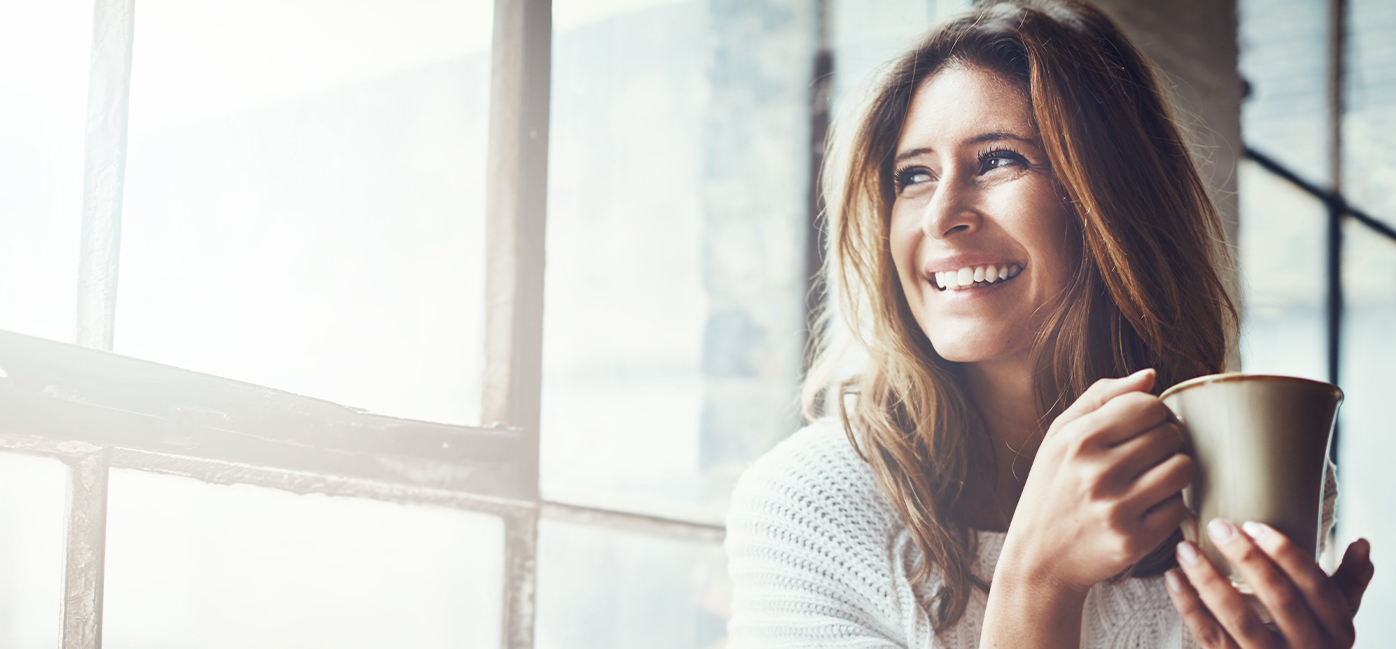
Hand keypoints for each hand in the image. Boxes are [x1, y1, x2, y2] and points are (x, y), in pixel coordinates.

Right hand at [999, 368, 1194, 592]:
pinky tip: (1148, 506)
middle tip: (1150, 454)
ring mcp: (1117, 508)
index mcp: (1079, 439)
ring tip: (1155, 476)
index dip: (1153, 413)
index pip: (1147, 405)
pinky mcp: (1134, 540)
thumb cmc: (1052, 489)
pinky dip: (1170, 504)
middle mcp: (1097, 472)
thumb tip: (1150, 375)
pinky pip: (1179, 507)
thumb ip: (1101, 398)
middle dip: (1167, 440)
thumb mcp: (1059, 437)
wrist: (1039, 557)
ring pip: (1183, 468)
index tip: (1143, 427)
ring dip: (1175, 470)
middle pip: (1170, 435)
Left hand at [1166, 518, 1374, 647]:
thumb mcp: (1336, 617)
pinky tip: (1174, 578)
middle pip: (1279, 600)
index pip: (1315, 588)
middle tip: (1218, 527)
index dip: (1286, 555)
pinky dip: (1188, 606)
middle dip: (1247, 560)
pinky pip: (1209, 637)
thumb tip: (1361, 543)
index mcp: (1336, 631)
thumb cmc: (1312, 642)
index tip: (1255, 525)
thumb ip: (1348, 581)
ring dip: (1209, 581)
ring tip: (1186, 549)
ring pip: (1239, 620)